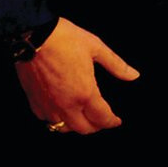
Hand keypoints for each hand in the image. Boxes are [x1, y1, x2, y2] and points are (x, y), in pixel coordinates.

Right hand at [14, 17, 140, 133]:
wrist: (34, 37)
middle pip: (83, 129)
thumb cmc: (66, 40)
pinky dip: (57, 120)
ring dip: (76, 126)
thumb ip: (116, 65)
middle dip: (96, 127)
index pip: (102, 118)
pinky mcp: (34, 103)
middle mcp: (66, 105)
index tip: (116, 121)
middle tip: (102, 120)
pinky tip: (62, 110)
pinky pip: (47, 120)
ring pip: (64, 128)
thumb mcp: (97, 48)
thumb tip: (133, 75)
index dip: (112, 122)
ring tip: (83, 117)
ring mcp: (48, 106)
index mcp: (84, 93)